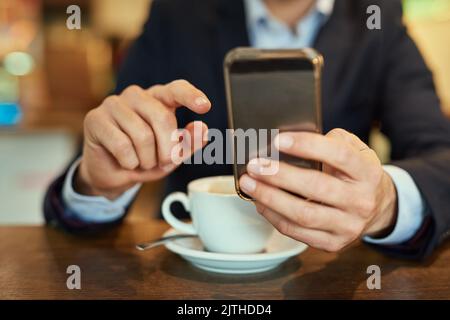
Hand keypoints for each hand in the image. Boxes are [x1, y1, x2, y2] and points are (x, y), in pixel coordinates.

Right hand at [77, 80, 210, 198]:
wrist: (113, 175)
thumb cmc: (144, 159)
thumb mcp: (172, 156)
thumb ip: (188, 143)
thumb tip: (203, 129)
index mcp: (158, 99)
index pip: (176, 89)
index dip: (190, 96)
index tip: (205, 106)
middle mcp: (136, 95)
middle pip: (162, 117)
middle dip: (168, 149)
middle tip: (165, 162)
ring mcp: (114, 104)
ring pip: (143, 135)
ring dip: (147, 159)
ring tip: (141, 162)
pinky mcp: (95, 119)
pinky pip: (122, 145)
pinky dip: (129, 162)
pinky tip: (125, 162)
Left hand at [239, 128, 397, 251]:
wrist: (377, 207)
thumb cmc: (354, 172)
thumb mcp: (354, 149)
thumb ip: (330, 140)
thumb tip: (289, 141)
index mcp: (367, 172)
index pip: (339, 155)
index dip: (307, 145)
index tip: (279, 140)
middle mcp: (361, 201)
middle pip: (316, 187)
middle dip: (279, 175)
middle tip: (255, 165)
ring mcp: (348, 226)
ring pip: (303, 214)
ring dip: (270, 198)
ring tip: (249, 183)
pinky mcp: (333, 243)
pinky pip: (297, 232)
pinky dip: (274, 216)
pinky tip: (260, 202)